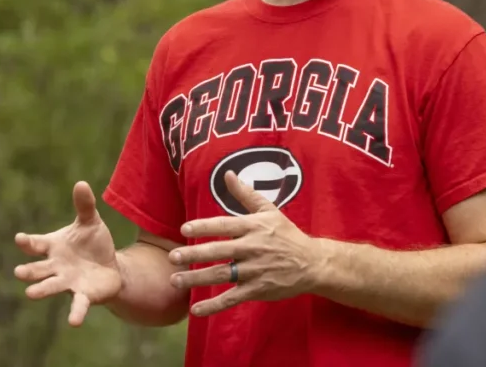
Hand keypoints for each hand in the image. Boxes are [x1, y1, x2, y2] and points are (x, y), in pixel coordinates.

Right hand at [14, 181, 121, 326]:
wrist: (109, 267)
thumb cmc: (93, 244)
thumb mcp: (90, 222)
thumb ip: (84, 205)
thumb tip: (81, 183)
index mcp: (54, 247)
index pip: (36, 244)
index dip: (28, 242)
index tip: (20, 239)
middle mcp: (56, 267)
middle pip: (39, 269)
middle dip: (29, 270)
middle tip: (18, 272)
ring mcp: (67, 282)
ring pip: (51, 286)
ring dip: (41, 290)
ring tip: (30, 293)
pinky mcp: (83, 295)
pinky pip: (77, 305)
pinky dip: (75, 313)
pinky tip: (73, 323)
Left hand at [167, 171, 319, 316]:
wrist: (312, 263)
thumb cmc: (287, 235)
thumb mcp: (269, 211)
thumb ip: (245, 194)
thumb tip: (227, 174)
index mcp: (254, 227)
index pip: (225, 225)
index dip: (204, 227)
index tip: (185, 229)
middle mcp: (252, 248)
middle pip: (219, 251)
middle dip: (194, 254)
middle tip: (173, 256)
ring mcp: (254, 270)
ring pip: (222, 275)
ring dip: (197, 278)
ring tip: (175, 280)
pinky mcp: (257, 290)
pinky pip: (232, 298)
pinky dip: (214, 305)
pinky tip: (196, 310)